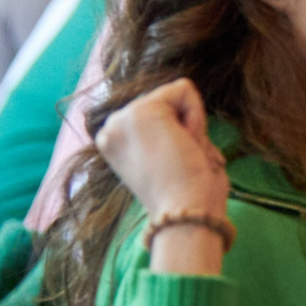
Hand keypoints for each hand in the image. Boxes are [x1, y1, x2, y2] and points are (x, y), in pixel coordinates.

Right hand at [95, 79, 228, 272]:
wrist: (184, 215)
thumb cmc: (189, 195)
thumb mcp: (169, 156)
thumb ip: (167, 129)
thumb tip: (182, 90)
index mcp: (112, 141)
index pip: (158, 113)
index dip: (179, 136)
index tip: (174, 166)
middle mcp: (109, 128)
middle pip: (167, 100)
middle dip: (186, 127)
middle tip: (181, 162)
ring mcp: (122, 119)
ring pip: (176, 94)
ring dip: (192, 125)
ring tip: (183, 157)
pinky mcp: (142, 112)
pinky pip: (185, 90)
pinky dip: (197, 117)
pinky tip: (186, 146)